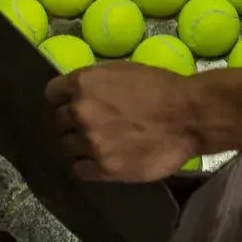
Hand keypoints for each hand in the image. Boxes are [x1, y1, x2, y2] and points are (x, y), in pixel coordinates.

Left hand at [47, 63, 202, 181]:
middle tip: (93, 126)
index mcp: (83, 83)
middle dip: (73, 123)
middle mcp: (80, 111)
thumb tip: (80, 95)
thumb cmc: (161, 88)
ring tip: (101, 145)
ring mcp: (90, 142)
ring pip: (67, 146)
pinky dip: (88, 166)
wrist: (189, 115)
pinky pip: (79, 169)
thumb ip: (95, 84)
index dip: (62, 100)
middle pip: (59, 122)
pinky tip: (103, 160)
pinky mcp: (103, 168)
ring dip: (80, 146)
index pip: (52, 94)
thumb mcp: (122, 71)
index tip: (72, 105)